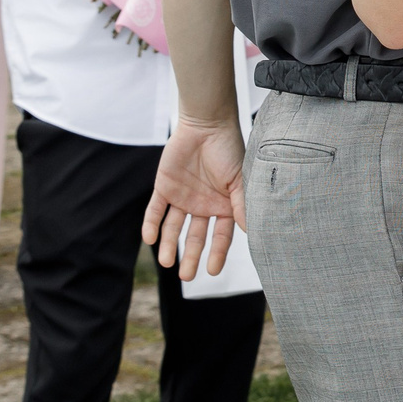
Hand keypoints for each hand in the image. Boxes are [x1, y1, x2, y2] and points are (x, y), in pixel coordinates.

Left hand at [143, 115, 248, 279]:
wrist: (206, 124)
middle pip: (195, 236)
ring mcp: (183, 197)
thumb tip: (253, 233)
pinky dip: (151, 224)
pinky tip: (149, 238)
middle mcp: (203, 205)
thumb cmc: (228, 149)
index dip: (217, 253)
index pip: (220, 235)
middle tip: (186, 277)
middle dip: (190, 256)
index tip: (212, 271)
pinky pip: (155, 210)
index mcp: (223, 205)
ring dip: (168, 245)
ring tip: (166, 262)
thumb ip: (242, 206)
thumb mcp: (239, 180)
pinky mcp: (164, 188)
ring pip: (173, 227)